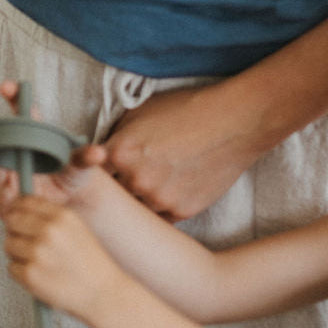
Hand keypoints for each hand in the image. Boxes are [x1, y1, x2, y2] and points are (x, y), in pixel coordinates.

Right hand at [0, 80, 106, 209]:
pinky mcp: (3, 183)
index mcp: (34, 129)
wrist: (67, 199)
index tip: (6, 87)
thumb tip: (99, 154)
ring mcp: (7, 163)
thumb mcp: (81, 165)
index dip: (12, 95)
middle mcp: (15, 142)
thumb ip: (86, 158)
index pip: (21, 107)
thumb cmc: (73, 172)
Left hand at [1, 195, 128, 320]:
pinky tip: (39, 275)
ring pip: (9, 244)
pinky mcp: (30, 274)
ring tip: (37, 262)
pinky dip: (20, 273)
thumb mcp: (77, 229)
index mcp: (62, 217)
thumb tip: (19, 210)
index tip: (18, 217)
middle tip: (25, 242)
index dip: (18, 210)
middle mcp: (49, 231)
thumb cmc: (90, 264)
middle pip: (11, 221)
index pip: (25, 202)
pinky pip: (11, 267)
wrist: (103, 294)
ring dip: (17, 253)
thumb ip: (50, 217)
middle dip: (15, 231)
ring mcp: (38, 253)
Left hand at [104, 80, 268, 221]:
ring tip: (154, 185)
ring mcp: (158, 198)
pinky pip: (160, 219)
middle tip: (129, 181)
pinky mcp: (181, 211)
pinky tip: (170, 192)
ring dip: (140, 201)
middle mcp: (135, 179)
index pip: (92, 175)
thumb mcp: (141, 111)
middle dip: (117, 189)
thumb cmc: (188, 109)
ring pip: (136, 210)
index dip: (96, 175)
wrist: (235, 121)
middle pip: (112, 196)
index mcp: (119, 152)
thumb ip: (117, 136)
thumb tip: (100, 154)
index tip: (101, 177)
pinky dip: (162, 209)